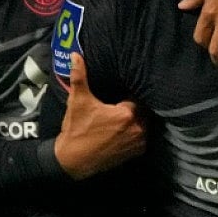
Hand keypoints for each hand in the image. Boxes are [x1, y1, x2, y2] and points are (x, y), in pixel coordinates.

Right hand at [54, 54, 144, 179]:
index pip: (137, 96)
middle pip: (142, 109)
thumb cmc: (76, 130)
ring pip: (144, 123)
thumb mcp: (78, 101)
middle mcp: (138, 128)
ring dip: (136, 119)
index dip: (128, 93)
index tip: (121, 93)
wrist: (73, 161)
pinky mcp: (136, 152)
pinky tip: (123, 130)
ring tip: (121, 116)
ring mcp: (139, 142)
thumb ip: (80, 77)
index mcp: (128, 114)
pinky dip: (136, 132)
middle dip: (133, 106)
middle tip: (120, 103)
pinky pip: (143, 136)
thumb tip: (76, 55)